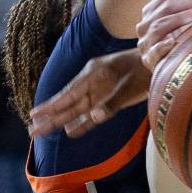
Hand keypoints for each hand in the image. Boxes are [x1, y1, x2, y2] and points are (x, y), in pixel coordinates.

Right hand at [28, 49, 150, 137]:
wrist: (159, 61)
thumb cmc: (145, 70)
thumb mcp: (130, 86)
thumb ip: (112, 101)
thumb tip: (94, 116)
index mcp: (94, 73)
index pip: (69, 93)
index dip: (52, 106)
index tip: (34, 114)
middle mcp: (94, 83)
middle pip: (68, 104)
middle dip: (50, 118)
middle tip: (32, 131)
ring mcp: (101, 91)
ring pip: (77, 109)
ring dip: (61, 121)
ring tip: (42, 131)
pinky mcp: (111, 99)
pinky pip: (93, 113)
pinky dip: (83, 122)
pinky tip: (71, 130)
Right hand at [136, 0, 191, 70]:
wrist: (163, 66)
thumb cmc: (174, 35)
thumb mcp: (179, 12)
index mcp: (152, 9)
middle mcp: (145, 23)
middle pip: (168, 6)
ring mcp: (146, 41)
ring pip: (161, 25)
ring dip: (182, 19)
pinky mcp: (149, 58)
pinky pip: (155, 50)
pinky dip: (165, 44)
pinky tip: (177, 41)